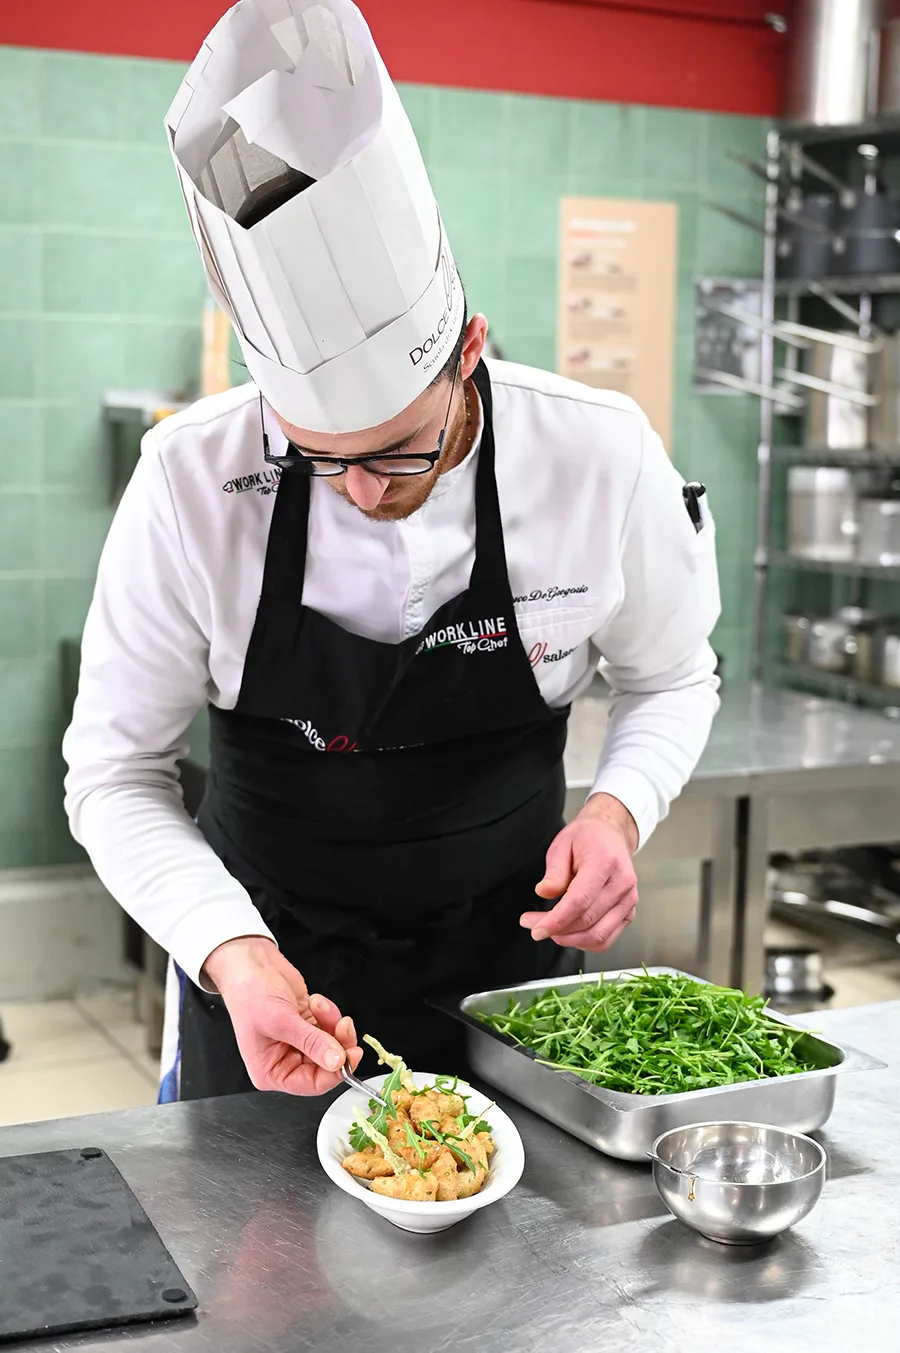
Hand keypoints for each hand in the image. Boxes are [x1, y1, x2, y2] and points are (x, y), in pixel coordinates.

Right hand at [203, 937, 361, 1094]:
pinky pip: (331, 1027)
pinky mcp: (308, 1025)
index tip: (349, 1056)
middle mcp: (285, 1060)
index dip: (333, 1073)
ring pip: (333, 1045)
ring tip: (318, 1005)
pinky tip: (315, 1001)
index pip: (310, 1084)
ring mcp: (299, 1042)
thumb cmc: (250, 994)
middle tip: (344, 1026)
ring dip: (332, 1024)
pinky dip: (329, 1014)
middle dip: (337, 1044)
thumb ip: (311, 1042)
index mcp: (271, 1072)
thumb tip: (336, 1062)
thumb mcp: (281, 1021)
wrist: (251, 963)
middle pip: (326, 1064)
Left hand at [519, 794, 638, 951]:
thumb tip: (544, 893)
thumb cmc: (587, 838)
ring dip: (569, 939)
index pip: (580, 901)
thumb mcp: (562, 845)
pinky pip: (606, 938)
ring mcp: (629, 900)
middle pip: (587, 921)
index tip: (536, 929)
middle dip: (556, 930)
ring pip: (598, 936)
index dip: (556, 920)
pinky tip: (568, 933)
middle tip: (533, 925)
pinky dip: (584, 942)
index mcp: (605, 862)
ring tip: (550, 929)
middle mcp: (622, 883)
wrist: (611, 835)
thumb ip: (554, 872)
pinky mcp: (628, 912)